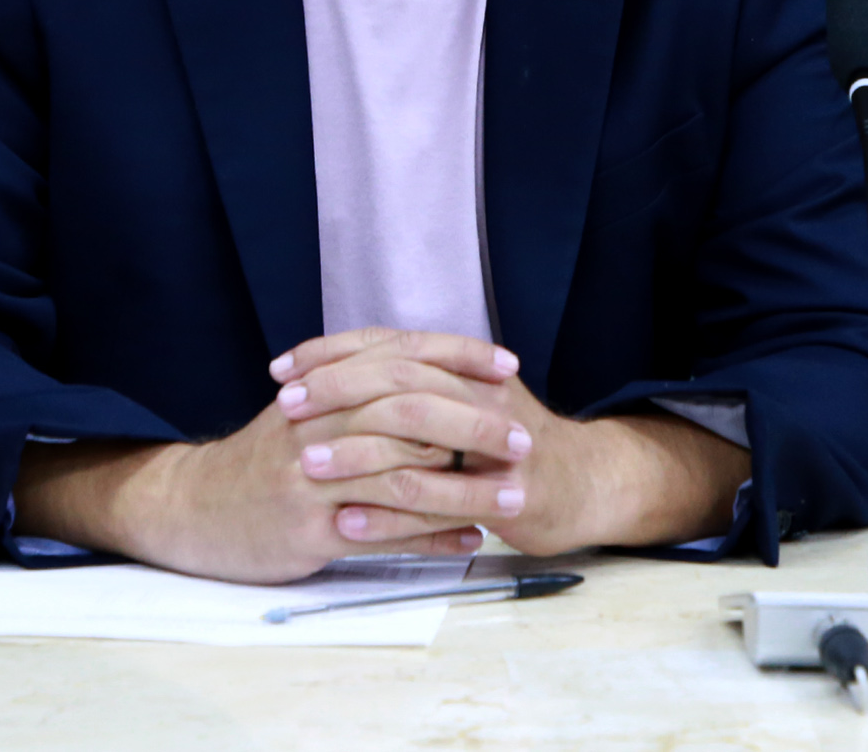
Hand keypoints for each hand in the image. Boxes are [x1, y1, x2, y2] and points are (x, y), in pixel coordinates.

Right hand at [12, 330, 530, 582]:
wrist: (194, 507)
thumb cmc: (264, 458)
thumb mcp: (304, 407)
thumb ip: (357, 386)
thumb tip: (432, 376)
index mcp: (321, 383)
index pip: (398, 354)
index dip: (456, 355)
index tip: (506, 365)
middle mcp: (315, 420)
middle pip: (407, 409)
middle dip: (472, 421)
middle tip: (521, 437)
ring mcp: (309, 474)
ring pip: (401, 475)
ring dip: (464, 488)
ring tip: (512, 495)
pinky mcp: (306, 527)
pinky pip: (380, 533)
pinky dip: (430, 536)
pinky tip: (469, 539)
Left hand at [271, 331, 747, 554]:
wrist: (584, 482)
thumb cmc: (508, 443)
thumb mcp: (464, 396)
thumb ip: (414, 379)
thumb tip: (340, 363)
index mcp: (463, 365)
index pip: (389, 344)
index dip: (333, 352)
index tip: (283, 367)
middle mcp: (480, 392)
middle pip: (399, 380)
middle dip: (337, 390)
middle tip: (288, 406)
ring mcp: (496, 443)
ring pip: (417, 438)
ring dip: (356, 451)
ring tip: (306, 463)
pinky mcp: (506, 494)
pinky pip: (439, 503)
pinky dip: (389, 515)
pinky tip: (347, 523)